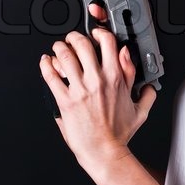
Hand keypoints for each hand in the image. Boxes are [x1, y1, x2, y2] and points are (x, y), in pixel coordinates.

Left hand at [39, 24, 156, 169]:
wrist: (104, 152)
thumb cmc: (119, 133)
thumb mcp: (139, 106)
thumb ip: (139, 83)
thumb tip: (133, 64)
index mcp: (116, 78)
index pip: (108, 42)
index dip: (100, 33)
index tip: (95, 34)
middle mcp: (97, 80)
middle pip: (82, 44)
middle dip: (74, 37)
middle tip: (71, 39)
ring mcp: (80, 89)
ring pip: (65, 56)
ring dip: (59, 48)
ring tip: (58, 48)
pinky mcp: (65, 100)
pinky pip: (51, 76)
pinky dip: (45, 65)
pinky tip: (45, 62)